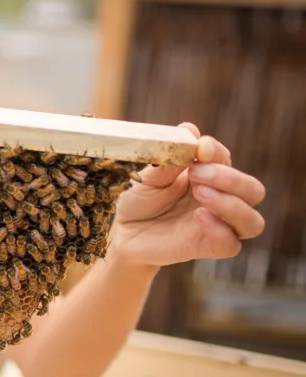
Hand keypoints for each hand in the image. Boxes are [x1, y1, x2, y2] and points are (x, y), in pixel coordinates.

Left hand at [108, 123, 265, 268]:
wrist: (123, 232)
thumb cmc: (138, 199)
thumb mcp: (148, 175)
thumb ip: (168, 156)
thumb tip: (189, 129)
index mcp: (207, 175)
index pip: (226, 159)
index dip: (216, 151)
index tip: (200, 149)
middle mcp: (220, 199)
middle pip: (253, 190)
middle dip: (231, 179)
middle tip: (198, 174)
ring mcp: (217, 225)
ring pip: (252, 221)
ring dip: (232, 205)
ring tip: (200, 194)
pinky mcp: (208, 247)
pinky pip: (231, 244)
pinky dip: (221, 230)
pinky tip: (199, 217)